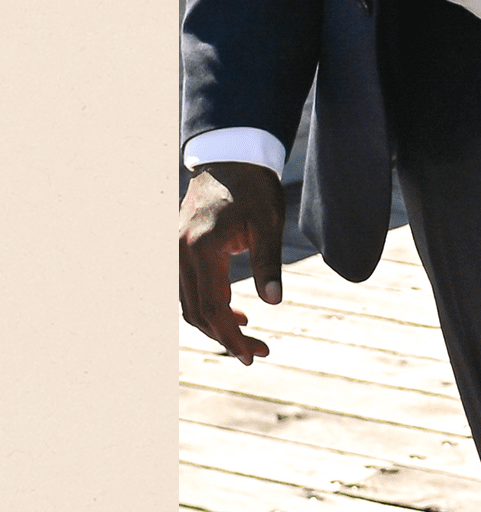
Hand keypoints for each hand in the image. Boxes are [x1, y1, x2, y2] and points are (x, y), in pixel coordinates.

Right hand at [178, 161, 285, 364]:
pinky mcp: (178, 249)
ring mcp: (175, 251)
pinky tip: (235, 311)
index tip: (252, 355)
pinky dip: (208, 305)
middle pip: (197, 312)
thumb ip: (269, 264)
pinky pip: (188, 288)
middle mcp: (180, 254)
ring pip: (189, 303)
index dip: (231, 337)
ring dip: (215, 323)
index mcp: (203, 249)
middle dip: (225, 337)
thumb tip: (274, 303)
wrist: (231, 156)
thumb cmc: (255, 188)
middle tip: (256, 352)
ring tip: (247, 334)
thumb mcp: (269, 224)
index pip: (213, 307)